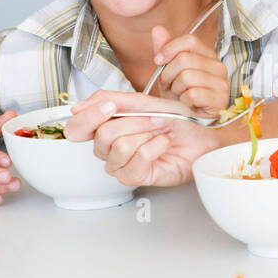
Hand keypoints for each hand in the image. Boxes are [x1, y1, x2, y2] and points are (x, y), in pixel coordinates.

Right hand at [64, 90, 219, 186]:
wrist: (201, 135)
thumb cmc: (176, 120)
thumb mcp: (141, 101)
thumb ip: (109, 100)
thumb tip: (77, 108)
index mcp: (104, 128)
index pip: (76, 129)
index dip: (89, 117)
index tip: (110, 107)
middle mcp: (108, 148)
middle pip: (102, 135)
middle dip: (134, 122)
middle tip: (154, 118)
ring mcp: (120, 164)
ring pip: (119, 147)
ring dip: (146, 133)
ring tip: (162, 131)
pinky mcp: (135, 177)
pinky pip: (136, 160)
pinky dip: (155, 147)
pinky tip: (163, 144)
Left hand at [150, 26, 228, 118]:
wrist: (187, 118)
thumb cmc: (180, 94)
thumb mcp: (169, 70)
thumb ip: (165, 49)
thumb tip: (158, 29)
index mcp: (207, 55)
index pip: (189, 40)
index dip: (169, 49)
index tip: (158, 61)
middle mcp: (218, 66)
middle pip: (184, 59)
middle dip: (168, 74)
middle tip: (169, 84)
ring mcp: (221, 83)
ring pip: (187, 76)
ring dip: (175, 89)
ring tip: (178, 94)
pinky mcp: (219, 100)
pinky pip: (193, 94)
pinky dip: (184, 101)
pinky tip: (187, 104)